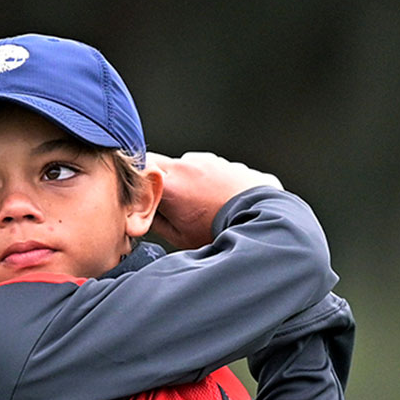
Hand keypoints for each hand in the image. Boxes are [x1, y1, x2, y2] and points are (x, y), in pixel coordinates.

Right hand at [145, 152, 282, 249]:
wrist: (262, 221)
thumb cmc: (222, 232)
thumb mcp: (181, 237)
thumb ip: (157, 221)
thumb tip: (146, 215)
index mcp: (169, 184)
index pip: (138, 169)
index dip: (137, 182)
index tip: (140, 196)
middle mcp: (187, 165)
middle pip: (161, 164)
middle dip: (162, 182)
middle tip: (173, 204)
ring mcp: (209, 161)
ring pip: (187, 166)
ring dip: (189, 180)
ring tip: (204, 206)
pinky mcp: (226, 163)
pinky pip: (210, 168)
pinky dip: (210, 180)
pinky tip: (220, 200)